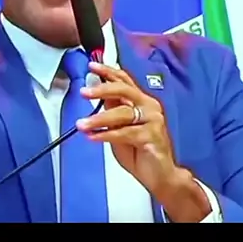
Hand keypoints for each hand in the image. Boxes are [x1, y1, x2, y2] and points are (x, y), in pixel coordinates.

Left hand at [76, 62, 181, 200]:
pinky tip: (94, 137)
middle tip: (84, 92)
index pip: (124, 80)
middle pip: (124, 90)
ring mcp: (153, 120)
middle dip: (102, 89)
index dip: (108, 71)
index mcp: (142, 101)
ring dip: (99, 119)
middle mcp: (149, 106)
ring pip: (122, 113)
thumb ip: (113, 110)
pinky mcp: (152, 136)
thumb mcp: (121, 127)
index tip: (92, 65)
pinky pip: (126, 133)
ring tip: (82, 125)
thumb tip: (97, 93)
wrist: (160, 175)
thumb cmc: (141, 151)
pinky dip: (107, 135)